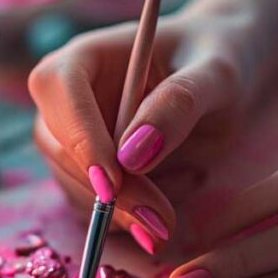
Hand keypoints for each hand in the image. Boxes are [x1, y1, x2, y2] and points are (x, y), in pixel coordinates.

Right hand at [28, 9, 252, 249]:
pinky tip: (166, 204)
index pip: (59, 91)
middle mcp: (66, 97)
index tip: (113, 183)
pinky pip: (90, 203)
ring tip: (175, 207)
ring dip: (117, 210)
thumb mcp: (216, 74)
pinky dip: (124, 217)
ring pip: (70, 182)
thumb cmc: (218, 57)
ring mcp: (71, 137)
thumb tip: (132, 157)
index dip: (80, 138)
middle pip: (57, 145)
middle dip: (105, 189)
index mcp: (84, 57)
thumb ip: (179, 104)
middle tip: (158, 221)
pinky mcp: (85, 170)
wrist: (219, 79)